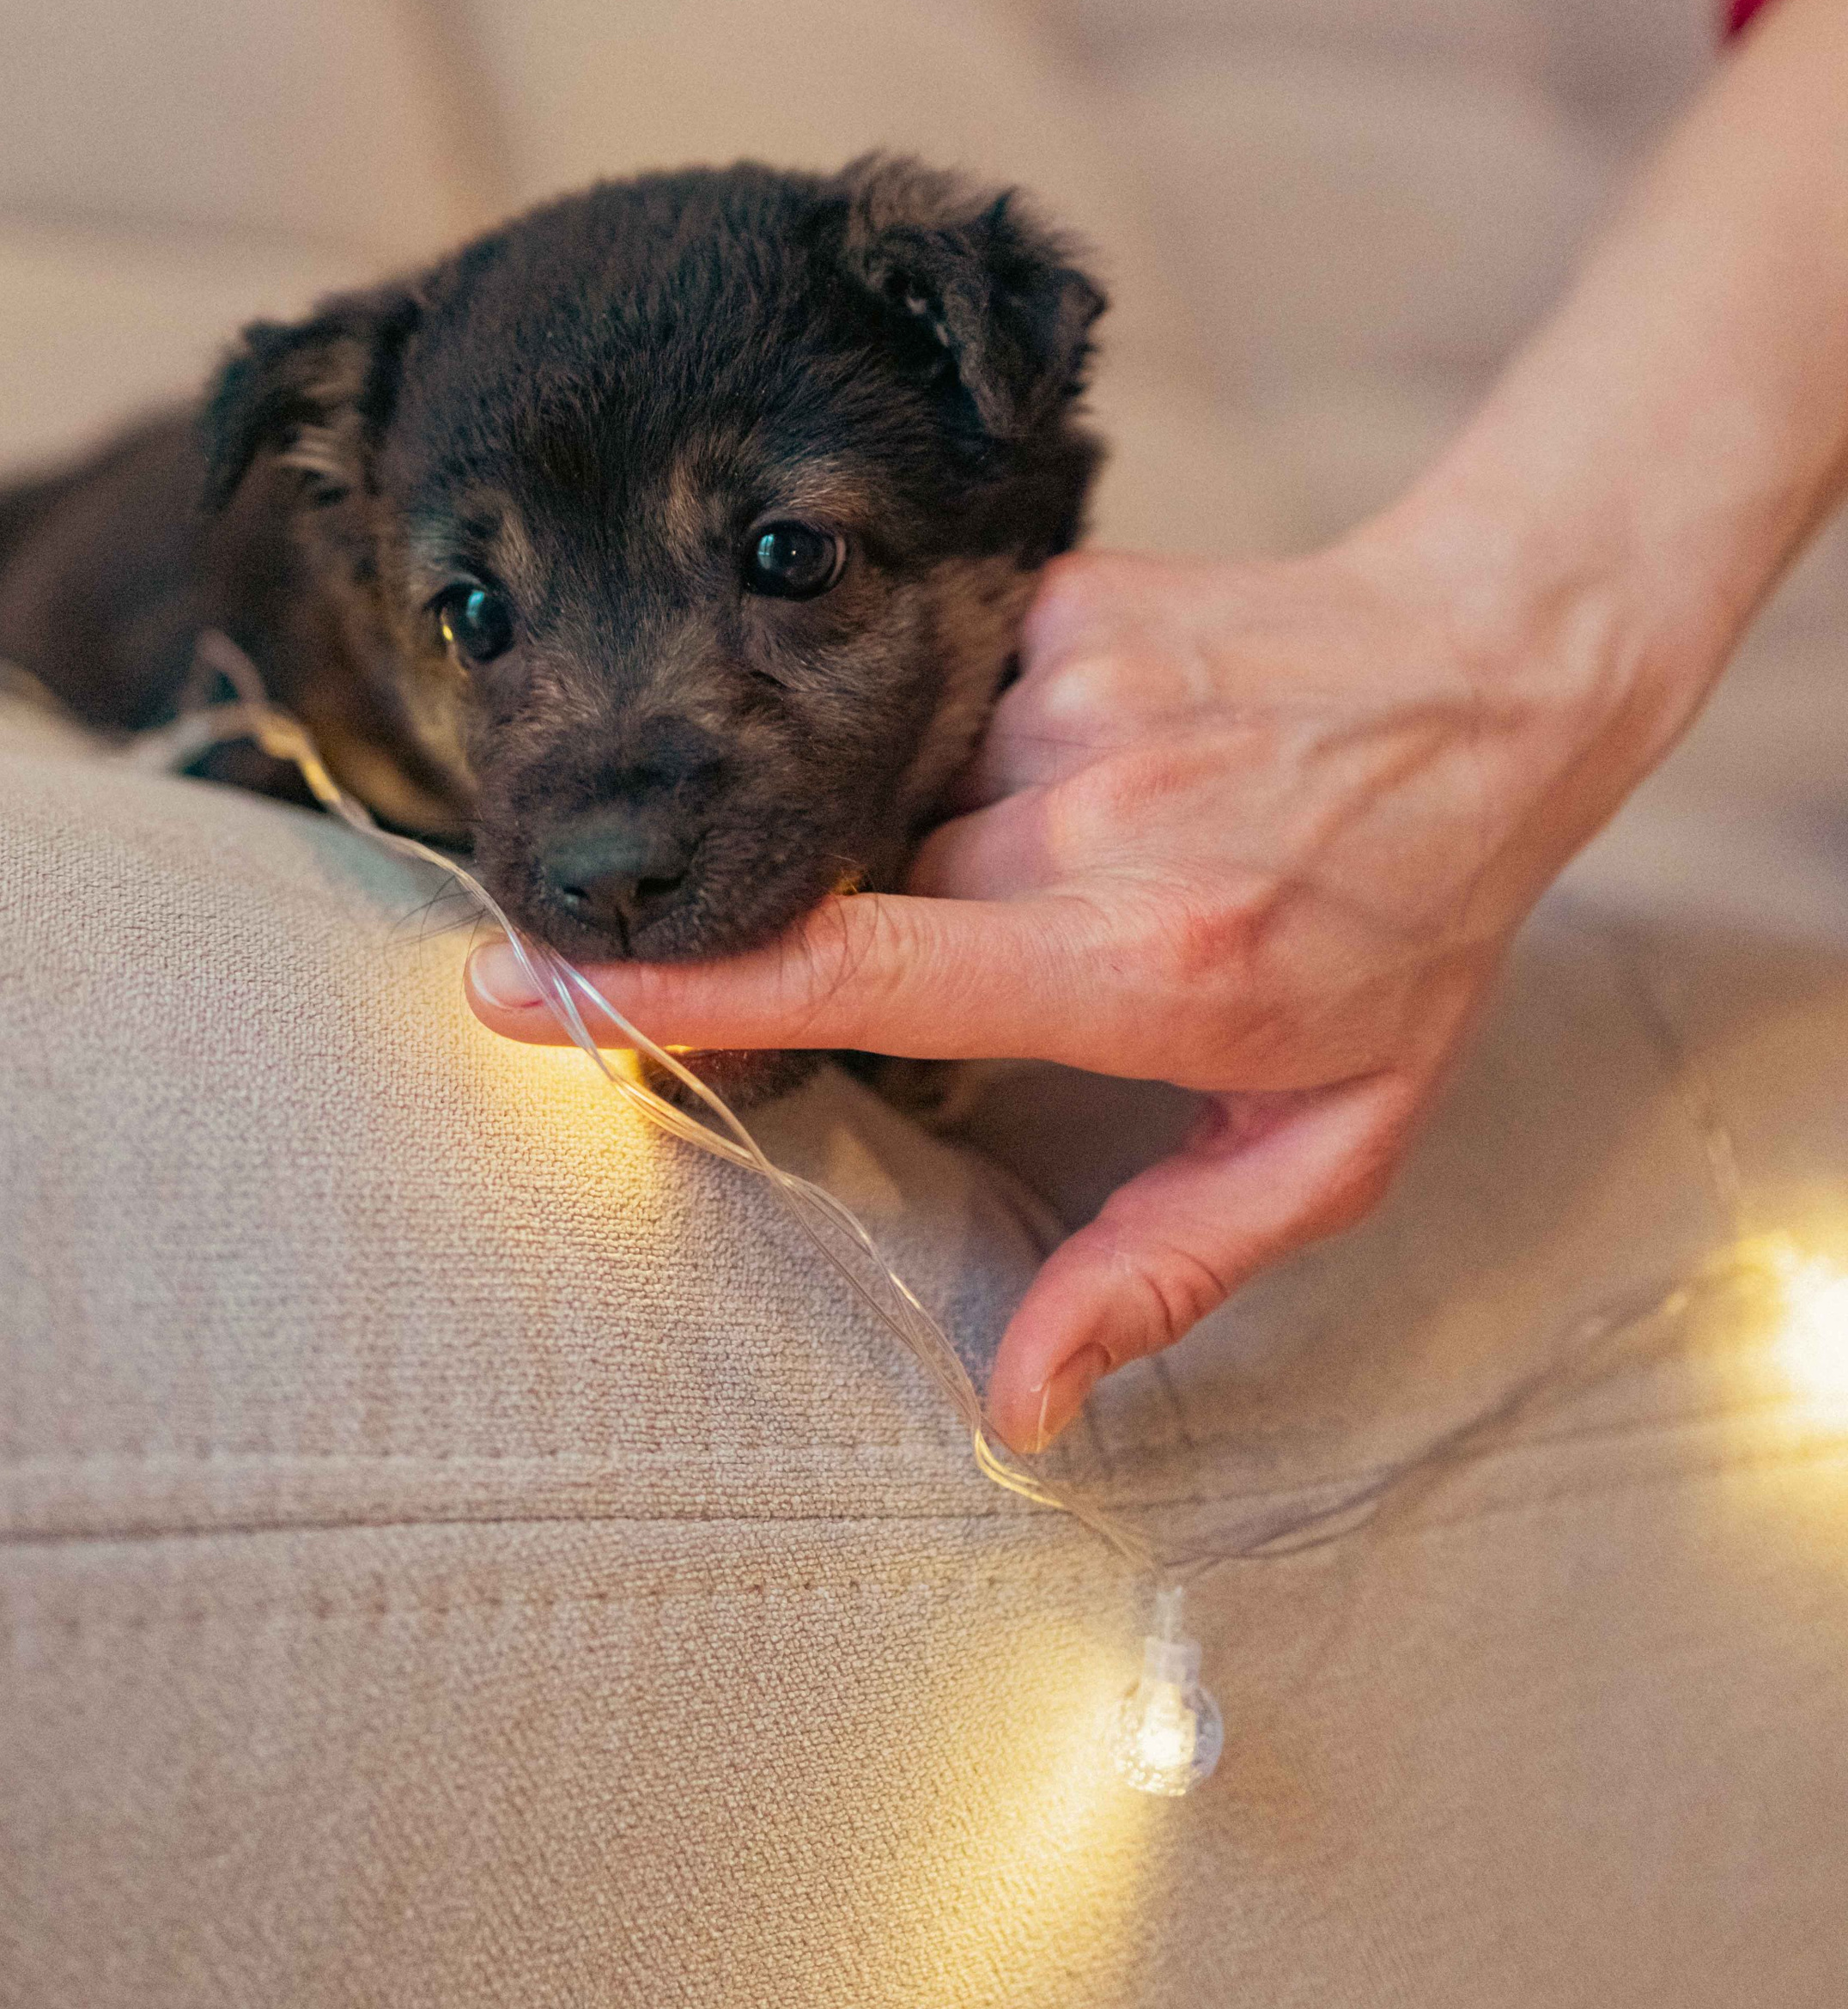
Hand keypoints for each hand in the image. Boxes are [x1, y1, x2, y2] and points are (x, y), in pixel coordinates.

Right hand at [469, 522, 1644, 1450]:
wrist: (1493, 670)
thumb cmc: (1411, 926)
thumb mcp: (1333, 1142)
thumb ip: (1164, 1274)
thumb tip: (1016, 1406)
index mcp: (1139, 963)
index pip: (854, 970)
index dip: (675, 988)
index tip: (514, 993)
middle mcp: (1086, 817)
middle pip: (850, 887)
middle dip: (829, 935)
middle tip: (931, 956)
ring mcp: (1061, 690)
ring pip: (887, 792)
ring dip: (922, 843)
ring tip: (1068, 853)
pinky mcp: (1051, 602)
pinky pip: (930, 698)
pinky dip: (964, 753)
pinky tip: (1080, 763)